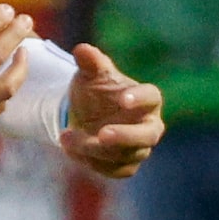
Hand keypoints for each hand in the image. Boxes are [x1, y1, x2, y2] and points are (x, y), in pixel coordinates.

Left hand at [59, 44, 164, 179]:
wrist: (86, 116)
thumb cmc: (95, 90)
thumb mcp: (90, 75)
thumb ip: (90, 63)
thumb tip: (81, 49)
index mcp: (147, 99)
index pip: (151, 97)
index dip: (139, 99)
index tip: (122, 98)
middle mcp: (150, 126)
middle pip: (147, 135)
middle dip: (125, 136)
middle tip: (102, 134)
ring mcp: (140, 148)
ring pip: (126, 155)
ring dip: (96, 150)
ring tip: (67, 138)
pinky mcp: (127, 166)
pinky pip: (115, 170)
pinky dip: (94, 164)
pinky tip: (73, 151)